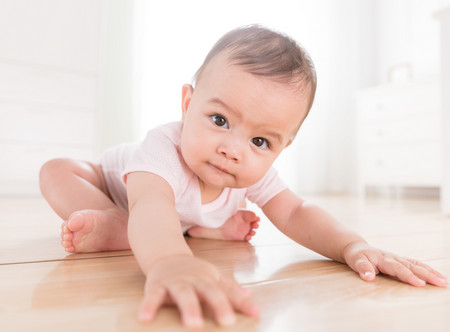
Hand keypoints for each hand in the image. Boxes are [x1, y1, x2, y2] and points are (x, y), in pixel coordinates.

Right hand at [138, 255, 258, 327]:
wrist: (166, 255)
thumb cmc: (193, 272)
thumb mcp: (212, 277)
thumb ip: (229, 288)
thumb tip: (250, 296)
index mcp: (209, 280)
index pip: (228, 291)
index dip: (241, 302)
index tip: (255, 313)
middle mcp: (194, 280)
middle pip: (208, 291)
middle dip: (219, 305)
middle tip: (228, 322)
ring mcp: (175, 282)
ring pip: (183, 293)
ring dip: (189, 308)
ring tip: (193, 325)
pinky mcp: (156, 286)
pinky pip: (152, 296)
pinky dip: (148, 307)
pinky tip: (145, 319)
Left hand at [343, 241, 447, 286]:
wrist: (357, 248)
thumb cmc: (356, 256)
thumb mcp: (356, 261)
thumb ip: (363, 268)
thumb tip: (369, 277)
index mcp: (383, 259)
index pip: (398, 268)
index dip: (409, 276)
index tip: (420, 284)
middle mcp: (393, 258)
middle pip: (412, 266)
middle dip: (426, 274)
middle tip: (440, 282)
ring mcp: (398, 258)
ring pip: (416, 264)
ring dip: (430, 272)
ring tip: (443, 280)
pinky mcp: (400, 260)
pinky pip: (415, 264)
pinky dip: (427, 269)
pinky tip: (437, 275)